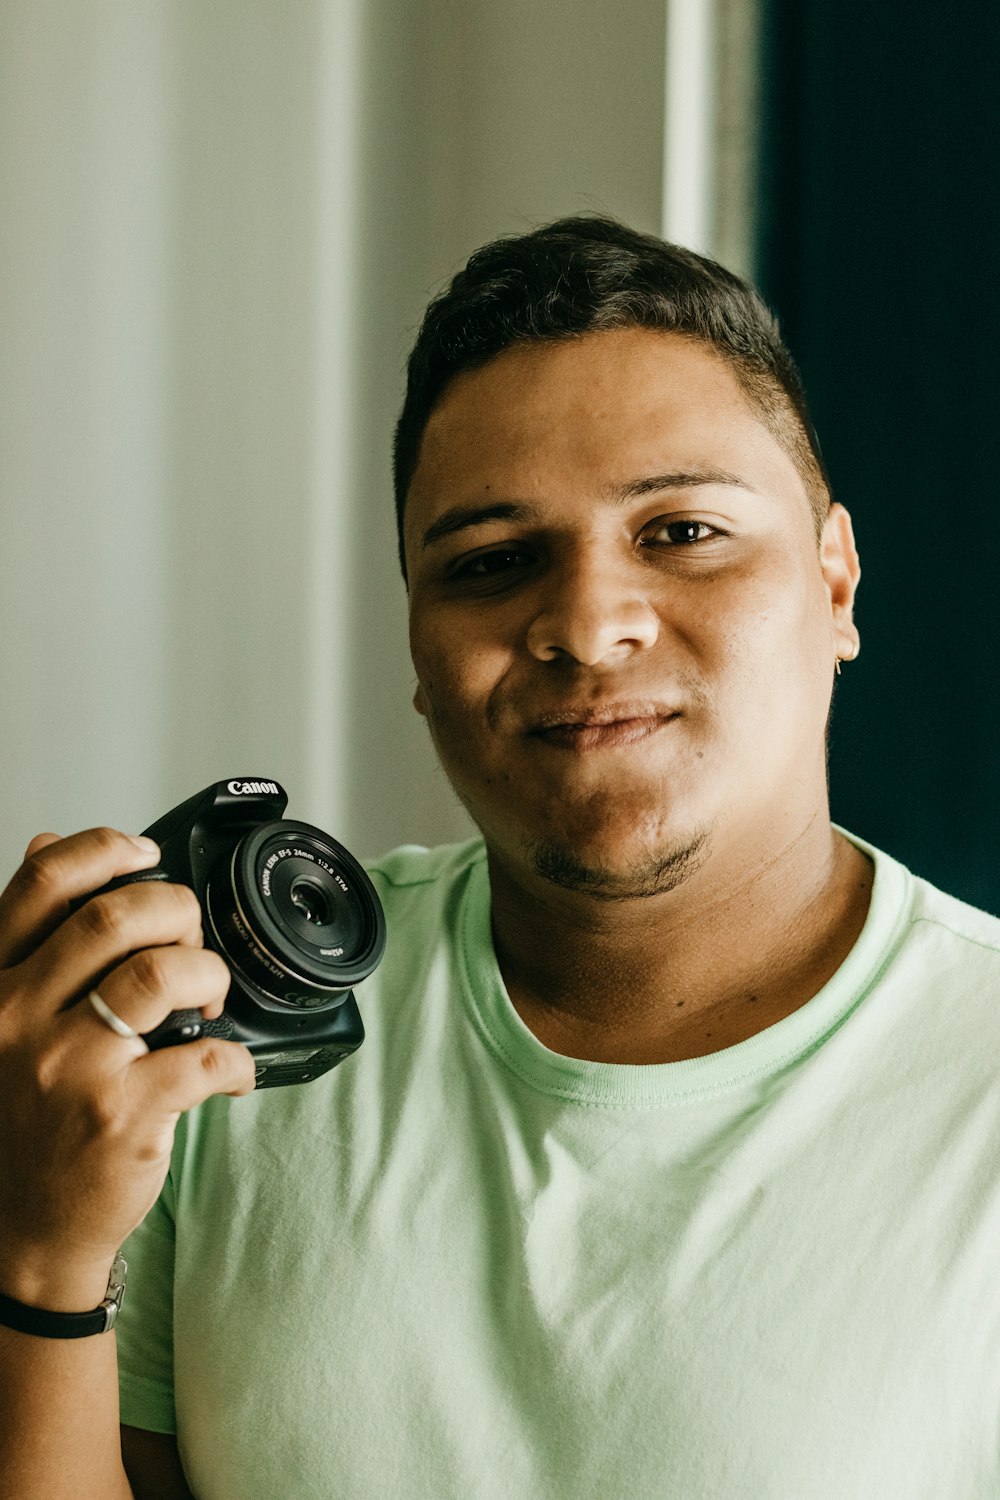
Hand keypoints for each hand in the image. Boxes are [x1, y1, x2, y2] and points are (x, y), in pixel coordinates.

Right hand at [0, 827, 254, 1310]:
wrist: (20, 1232)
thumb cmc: (22, 1120)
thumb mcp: (2, 1019)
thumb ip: (26, 939)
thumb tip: (44, 843)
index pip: (40, 883)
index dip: (104, 849)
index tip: (147, 852)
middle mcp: (19, 1019)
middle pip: (115, 917)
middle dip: (177, 910)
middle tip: (193, 938)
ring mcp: (70, 1068)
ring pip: (161, 974)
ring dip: (208, 973)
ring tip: (212, 998)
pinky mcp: (121, 1117)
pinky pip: (205, 1058)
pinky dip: (235, 1059)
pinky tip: (230, 1071)